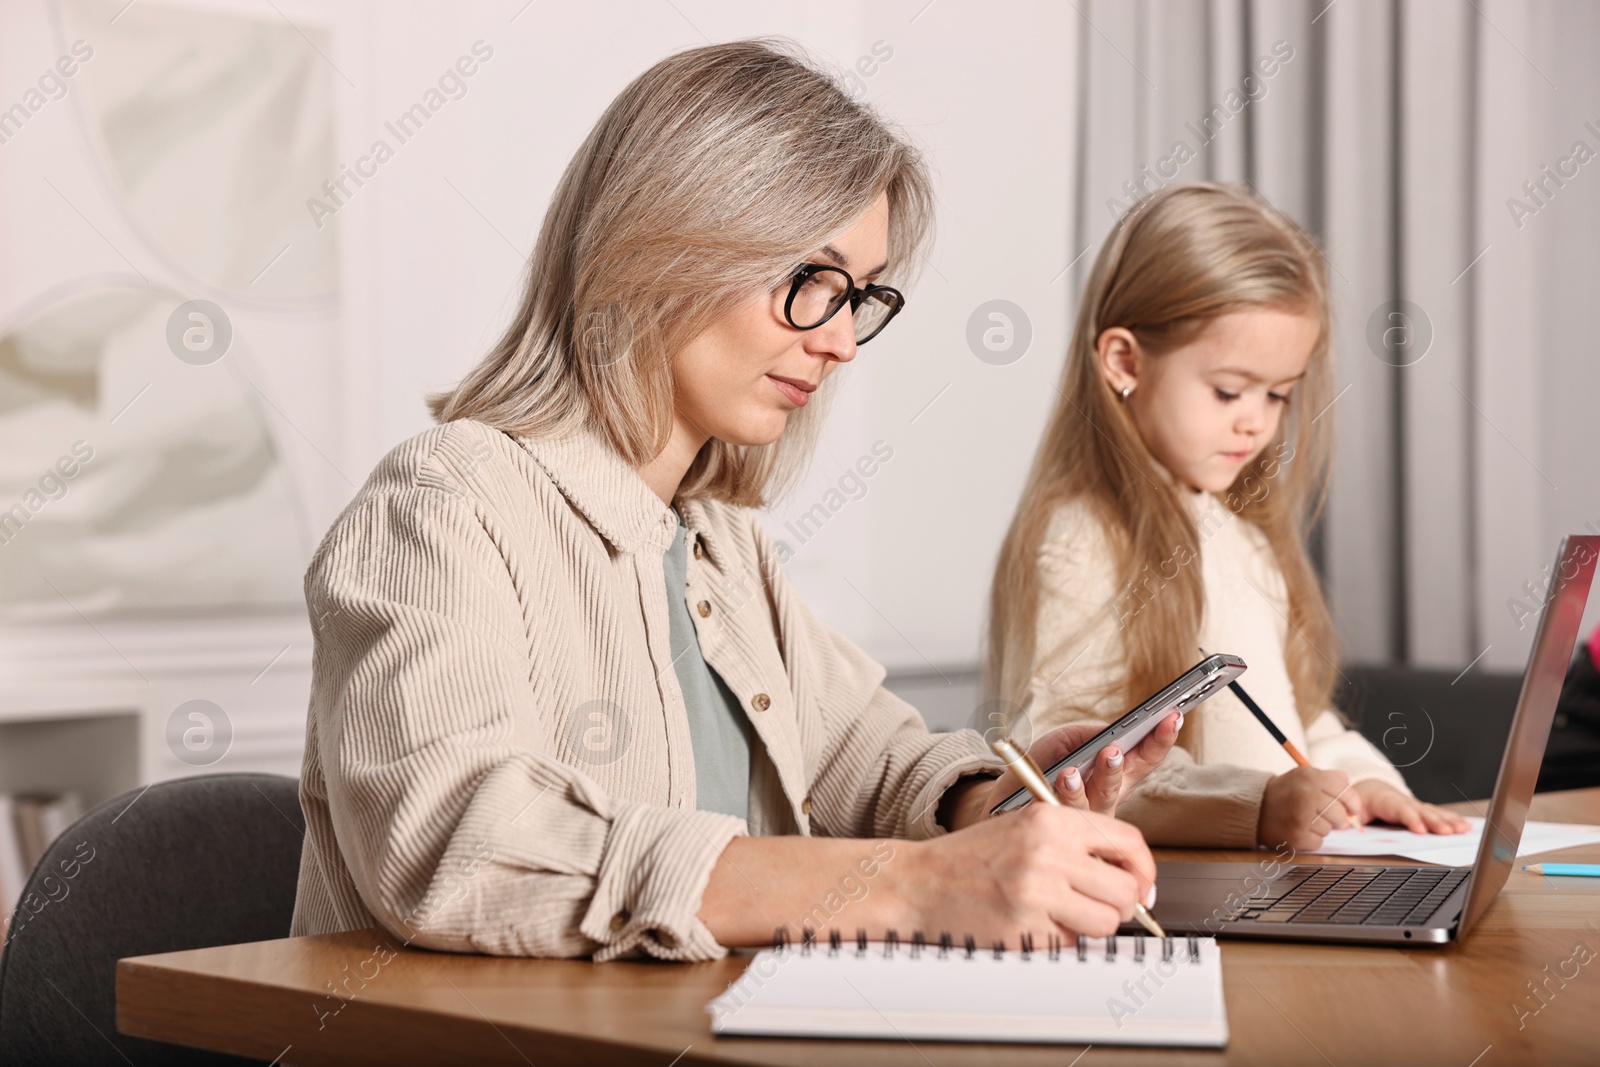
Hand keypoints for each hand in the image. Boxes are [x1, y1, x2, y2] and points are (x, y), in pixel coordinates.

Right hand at [899, 805, 1156, 939]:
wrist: (919, 882)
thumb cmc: (972, 858)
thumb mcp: (1024, 827)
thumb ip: (1075, 843)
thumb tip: (1131, 877)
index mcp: (1052, 819)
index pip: (1128, 841)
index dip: (1144, 869)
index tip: (1142, 885)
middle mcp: (1049, 852)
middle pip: (1126, 889)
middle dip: (1122, 905)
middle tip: (1100, 906)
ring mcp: (1037, 892)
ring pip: (1106, 922)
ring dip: (1092, 926)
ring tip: (1063, 915)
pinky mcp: (1025, 928)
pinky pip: (1071, 943)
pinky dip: (1060, 939)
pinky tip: (1033, 923)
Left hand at [944, 712, 1183, 828]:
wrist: (1003, 799)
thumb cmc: (1041, 767)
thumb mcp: (1066, 742)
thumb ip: (1089, 736)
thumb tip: (1111, 735)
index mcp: (1115, 775)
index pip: (1145, 758)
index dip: (1161, 740)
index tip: (1172, 717)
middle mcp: (1106, 798)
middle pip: (1122, 783)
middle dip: (1120, 765)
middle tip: (1114, 750)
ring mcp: (1085, 818)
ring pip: (1093, 804)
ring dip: (1084, 786)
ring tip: (1073, 770)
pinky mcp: (1061, 831)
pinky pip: (1065, 818)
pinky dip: (1061, 798)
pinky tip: (1058, 781)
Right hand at [1257, 765, 1358, 849]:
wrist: (1255, 808)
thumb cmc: (1284, 792)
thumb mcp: (1304, 775)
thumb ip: (1331, 778)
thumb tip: (1350, 789)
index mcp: (1311, 778)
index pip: (1346, 792)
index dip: (1353, 803)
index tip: (1353, 810)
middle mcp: (1306, 796)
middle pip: (1340, 814)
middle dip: (1336, 818)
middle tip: (1322, 815)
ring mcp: (1300, 818)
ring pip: (1329, 829)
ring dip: (1321, 827)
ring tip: (1305, 820)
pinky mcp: (1296, 837)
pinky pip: (1318, 842)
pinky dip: (1311, 839)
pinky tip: (1299, 829)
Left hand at [1352, 780, 1470, 833]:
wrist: (1368, 790)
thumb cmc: (1359, 802)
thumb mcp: (1349, 809)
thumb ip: (1349, 818)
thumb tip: (1345, 826)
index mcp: (1383, 800)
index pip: (1398, 809)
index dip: (1410, 818)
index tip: (1419, 830)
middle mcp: (1402, 801)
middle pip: (1420, 811)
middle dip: (1434, 822)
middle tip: (1447, 832)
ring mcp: (1414, 806)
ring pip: (1432, 812)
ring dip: (1448, 821)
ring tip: (1462, 829)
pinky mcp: (1421, 812)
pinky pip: (1438, 815)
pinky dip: (1452, 820)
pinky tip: (1465, 826)